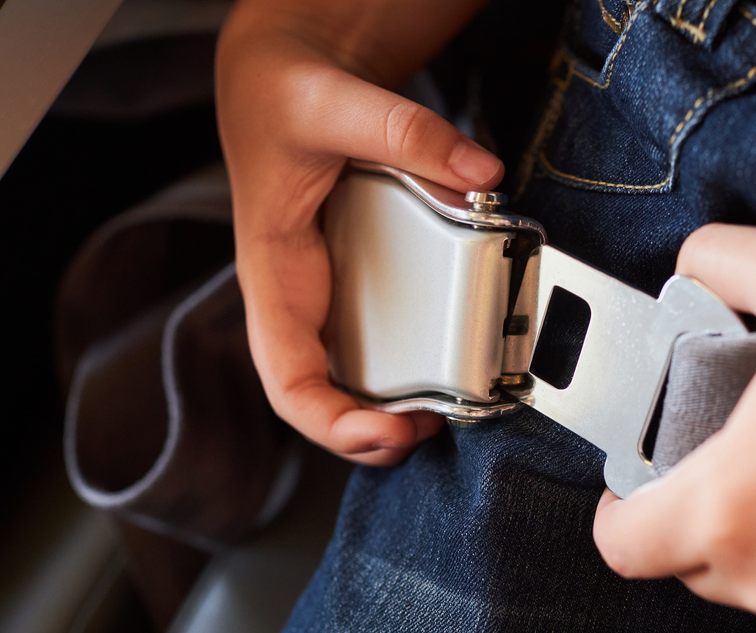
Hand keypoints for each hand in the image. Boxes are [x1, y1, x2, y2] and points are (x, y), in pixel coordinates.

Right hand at [217, 0, 495, 463]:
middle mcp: (296, 295)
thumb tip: (480, 173)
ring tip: (438, 419)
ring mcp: (323, 294)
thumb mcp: (336, 101)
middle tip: (427, 432)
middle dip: (365, 435)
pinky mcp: (350, 281)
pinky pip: (369, 344)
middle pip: (317, 397)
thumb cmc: (283, 94)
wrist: (280, 73)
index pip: (285, 374)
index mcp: (275, 270)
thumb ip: (407, 132)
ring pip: (342, 380)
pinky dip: (400, 373)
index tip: (387, 430)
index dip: (330, 420)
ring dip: (383, 415)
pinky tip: (439, 375)